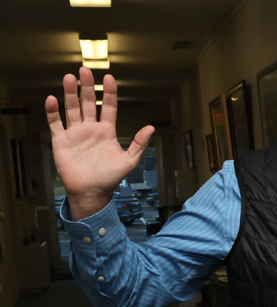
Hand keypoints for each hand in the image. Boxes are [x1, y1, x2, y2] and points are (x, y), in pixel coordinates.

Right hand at [44, 67, 154, 220]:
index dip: (108, 93)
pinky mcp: (61, 141)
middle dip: (87, 87)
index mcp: (107, 131)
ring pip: (71, 108)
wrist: (91, 192)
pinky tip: (53, 99)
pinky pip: (55, 123)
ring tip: (69, 78)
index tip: (109, 78)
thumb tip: (151, 128)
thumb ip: (139, 144)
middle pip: (87, 103)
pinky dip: (52, 112)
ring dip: (70, 94)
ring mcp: (75, 133)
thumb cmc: (110, 178)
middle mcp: (90, 129)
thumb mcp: (129, 161)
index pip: (108, 107)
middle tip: (85, 70)